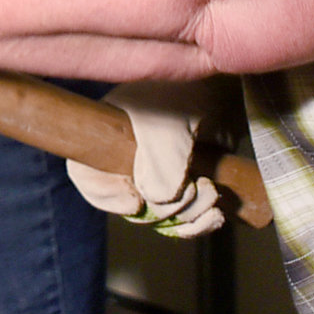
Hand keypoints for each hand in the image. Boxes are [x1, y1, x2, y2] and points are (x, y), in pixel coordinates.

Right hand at [66, 79, 229, 237]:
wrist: (227, 90)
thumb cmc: (187, 96)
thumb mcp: (167, 127)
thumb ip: (159, 165)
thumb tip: (157, 202)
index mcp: (107, 136)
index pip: (86, 174)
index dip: (105, 196)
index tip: (135, 203)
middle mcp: (128, 158)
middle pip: (131, 204)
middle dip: (164, 210)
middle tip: (193, 192)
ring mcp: (159, 173)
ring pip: (162, 215)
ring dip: (189, 216)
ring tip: (211, 194)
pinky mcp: (186, 185)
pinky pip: (184, 219)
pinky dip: (200, 223)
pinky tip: (216, 215)